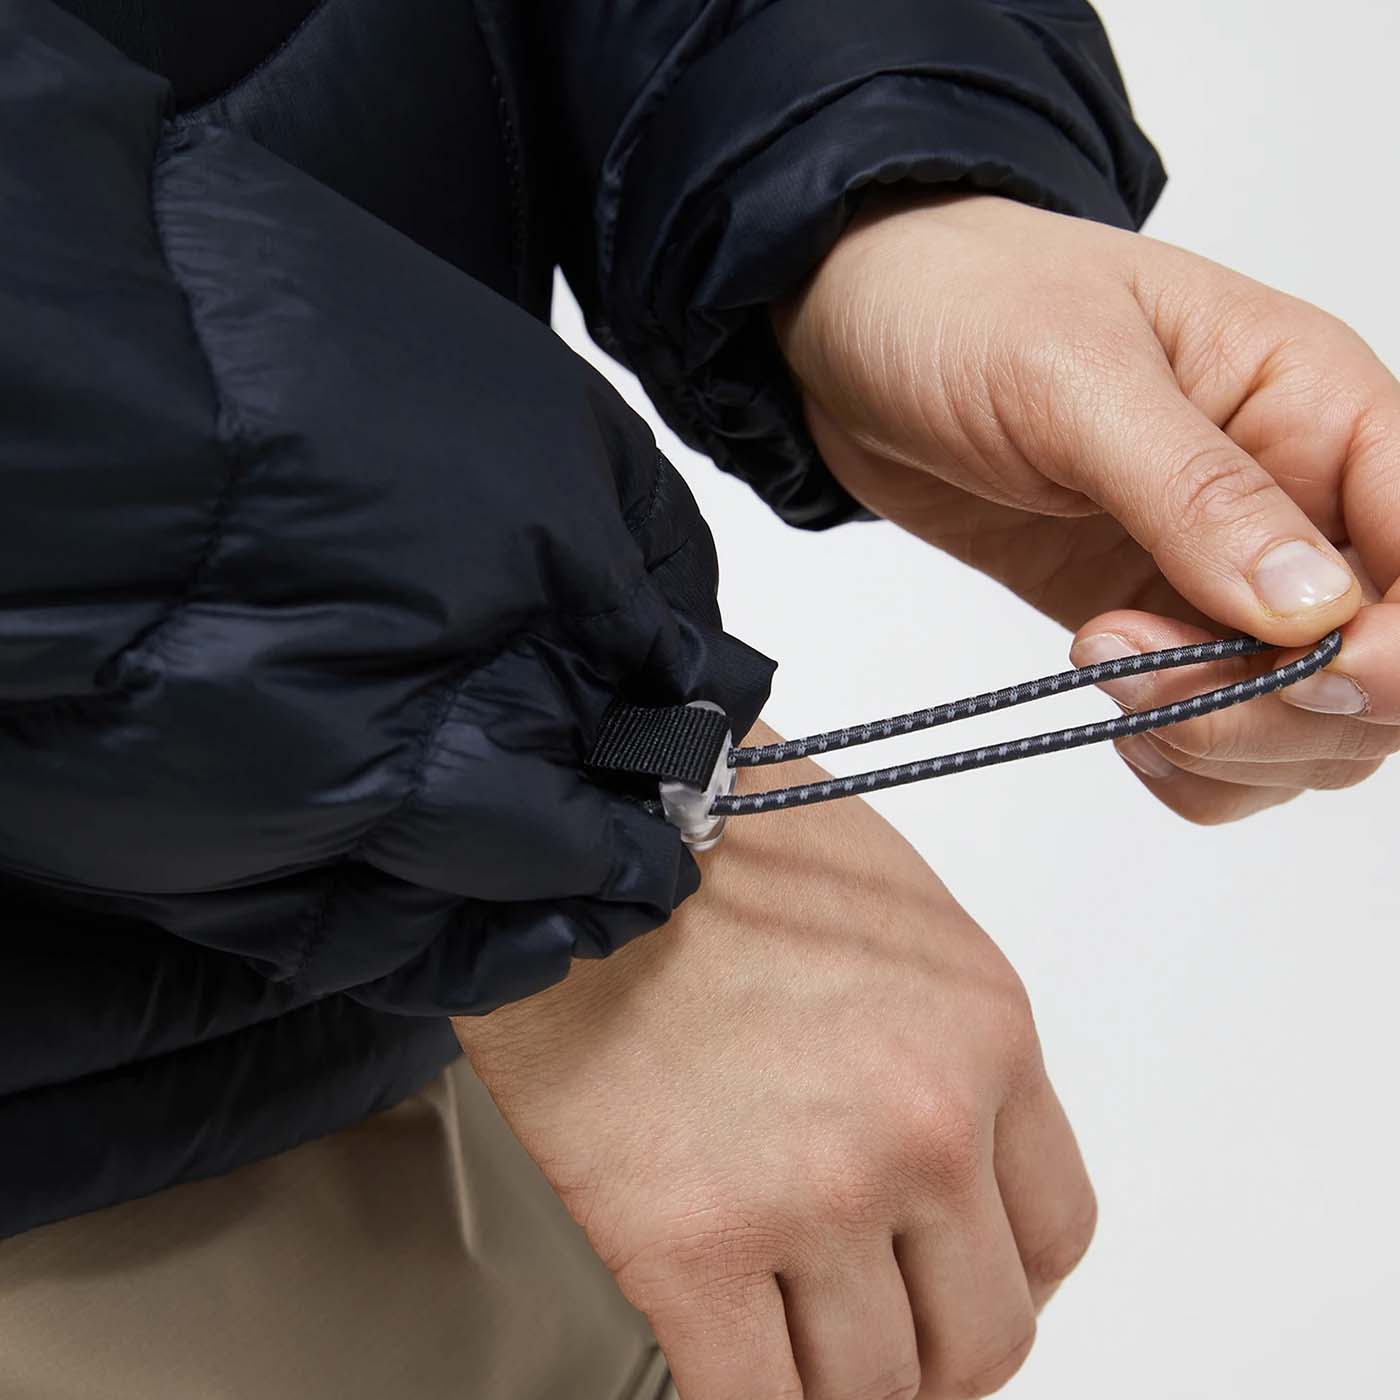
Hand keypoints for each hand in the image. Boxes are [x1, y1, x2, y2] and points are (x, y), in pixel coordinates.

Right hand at [454, 722, 1094, 1399]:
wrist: (581, 819)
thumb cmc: (722, 838)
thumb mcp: (892, 909)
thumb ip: (943, 1038)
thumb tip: (935, 1147)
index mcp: (985, 1037)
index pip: (1056, 1233)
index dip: (1003, 1278)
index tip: (952, 1284)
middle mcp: (924, 1127)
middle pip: (983, 1333)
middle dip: (933, 1353)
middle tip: (873, 1336)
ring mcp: (813, 1194)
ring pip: (873, 1389)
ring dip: (837, 1384)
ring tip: (789, 1347)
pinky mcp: (687, 1242)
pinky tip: (725, 1362)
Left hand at [773, 191, 1399, 821]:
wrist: (859, 335)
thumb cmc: (964, 306)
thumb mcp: (1075, 376)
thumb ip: (1197, 491)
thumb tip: (1315, 610)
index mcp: (1321, 405)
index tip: (1317, 670)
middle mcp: (1298, 500)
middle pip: (1384, 667)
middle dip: (1288, 704)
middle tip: (1139, 668)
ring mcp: (1224, 577)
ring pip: (1312, 723)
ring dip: (1225, 739)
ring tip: (1100, 661)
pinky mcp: (1154, 627)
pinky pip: (1221, 739)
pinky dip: (1188, 761)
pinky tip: (1119, 716)